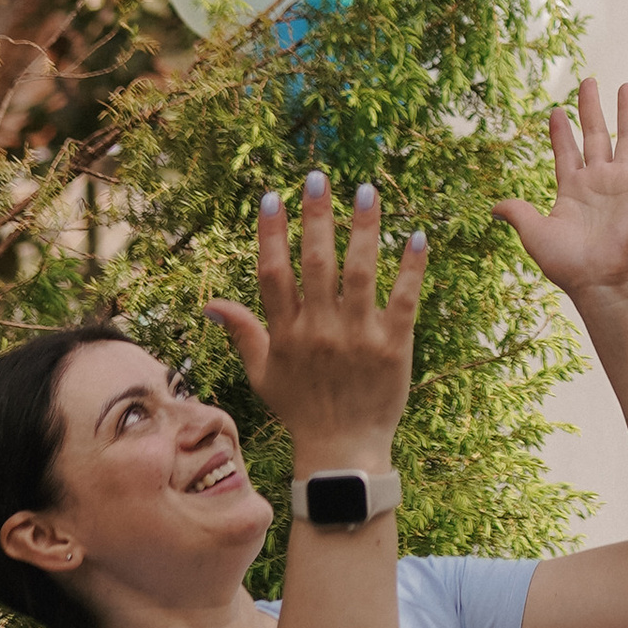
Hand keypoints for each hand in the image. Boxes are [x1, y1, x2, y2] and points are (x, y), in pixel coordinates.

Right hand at [205, 169, 422, 472]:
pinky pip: (404, 300)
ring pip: (359, 274)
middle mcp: (319, 332)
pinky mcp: (394, 347)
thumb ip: (242, 333)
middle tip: (319, 177)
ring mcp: (357, 338)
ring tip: (367, 191)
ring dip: (364, 230)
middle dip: (317, 218)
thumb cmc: (301, 410)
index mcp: (286, 334)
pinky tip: (416, 237)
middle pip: (316, 265)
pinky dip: (411, 269)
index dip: (271, 235)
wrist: (342, 451)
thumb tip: (210, 304)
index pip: (273, 275)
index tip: (273, 197)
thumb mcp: (262, 375)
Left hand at [494, 79, 627, 309]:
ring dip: (626, 112)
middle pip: (594, 134)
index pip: (566, 151)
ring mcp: (622, 182)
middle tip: (587, 81)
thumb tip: (493, 206)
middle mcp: (598, 181)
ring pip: (625, 137)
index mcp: (572, 189)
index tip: (555, 111)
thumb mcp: (534, 233)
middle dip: (590, 108)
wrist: (599, 279)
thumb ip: (517, 212)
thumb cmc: (566, 263)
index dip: (560, 131)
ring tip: (624, 85)